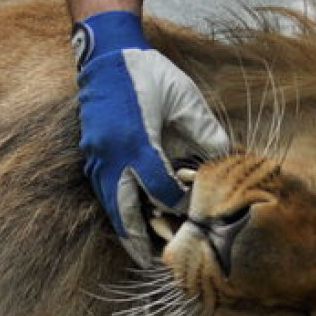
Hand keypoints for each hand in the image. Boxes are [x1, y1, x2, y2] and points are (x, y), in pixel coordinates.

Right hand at [73, 10, 228, 265]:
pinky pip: (103, 189)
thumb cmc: (147, 72)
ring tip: (139, 250)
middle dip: (139, 238)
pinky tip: (127, 218)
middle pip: (124, 209)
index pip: (159, 188)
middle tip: (154, 263)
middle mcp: (111, 155)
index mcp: (136, 141)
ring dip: (125, 228)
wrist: (106, 52)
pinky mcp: (91, 152)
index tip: (193, 218)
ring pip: (110, 204)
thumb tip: (223, 158)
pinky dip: (116, 208)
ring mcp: (96, 155)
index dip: (178, 205)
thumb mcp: (184, 97)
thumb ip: (203, 130)